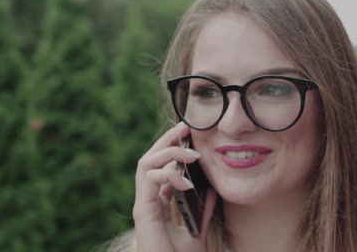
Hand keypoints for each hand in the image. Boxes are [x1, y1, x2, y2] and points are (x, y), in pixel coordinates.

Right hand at [133, 123, 217, 251]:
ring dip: (168, 152)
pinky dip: (167, 173)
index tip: (190, 135)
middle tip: (185, 127)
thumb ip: (203, 209)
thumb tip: (214, 189)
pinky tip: (185, 179)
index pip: (161, 167)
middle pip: (151, 159)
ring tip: (191, 153)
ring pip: (146, 163)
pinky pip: (148, 179)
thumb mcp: (197, 227)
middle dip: (166, 139)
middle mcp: (148, 200)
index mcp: (158, 202)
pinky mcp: (142, 211)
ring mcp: (143, 204)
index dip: (173, 148)